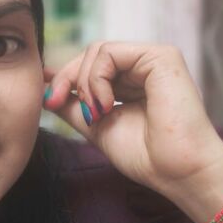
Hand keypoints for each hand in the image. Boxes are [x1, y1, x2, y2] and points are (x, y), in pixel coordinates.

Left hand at [42, 42, 222, 196]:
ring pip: (97, 51)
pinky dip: (97, 78)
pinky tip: (106, 105)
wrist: (177, 172)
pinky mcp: (160, 56)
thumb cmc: (145, 156)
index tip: (48, 98)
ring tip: (96, 114)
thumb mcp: (97, 126)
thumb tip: (46, 89)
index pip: (90, 66)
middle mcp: (143, 67)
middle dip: (67, 79)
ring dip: (84, 83)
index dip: (65, 77)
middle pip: (90, 55)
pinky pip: (110, 52)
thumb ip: (74, 106)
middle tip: (57, 103)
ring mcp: (153, 59)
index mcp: (132, 82)